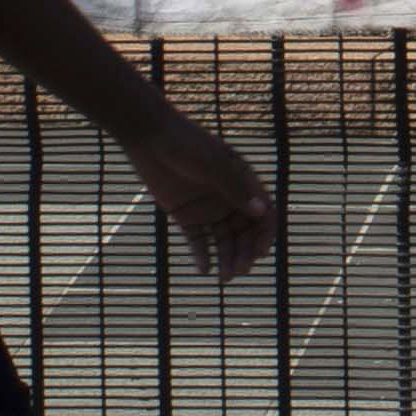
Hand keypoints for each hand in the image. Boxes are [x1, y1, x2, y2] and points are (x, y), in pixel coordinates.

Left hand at [139, 118, 282, 278]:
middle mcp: (229, 198)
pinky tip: (203, 268)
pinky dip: (202, 255)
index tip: (260, 253)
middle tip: (238, 271)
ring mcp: (208, 208)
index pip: (264, 213)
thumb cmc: (186, 144)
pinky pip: (198, 240)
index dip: (265, 234)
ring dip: (227, 258)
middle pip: (245, 232)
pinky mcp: (187, 216)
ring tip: (224, 277)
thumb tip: (262, 211)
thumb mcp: (213, 165)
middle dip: (244, 253)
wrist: (150, 137)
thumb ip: (235, 188)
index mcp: (243, 183)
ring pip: (224, 240)